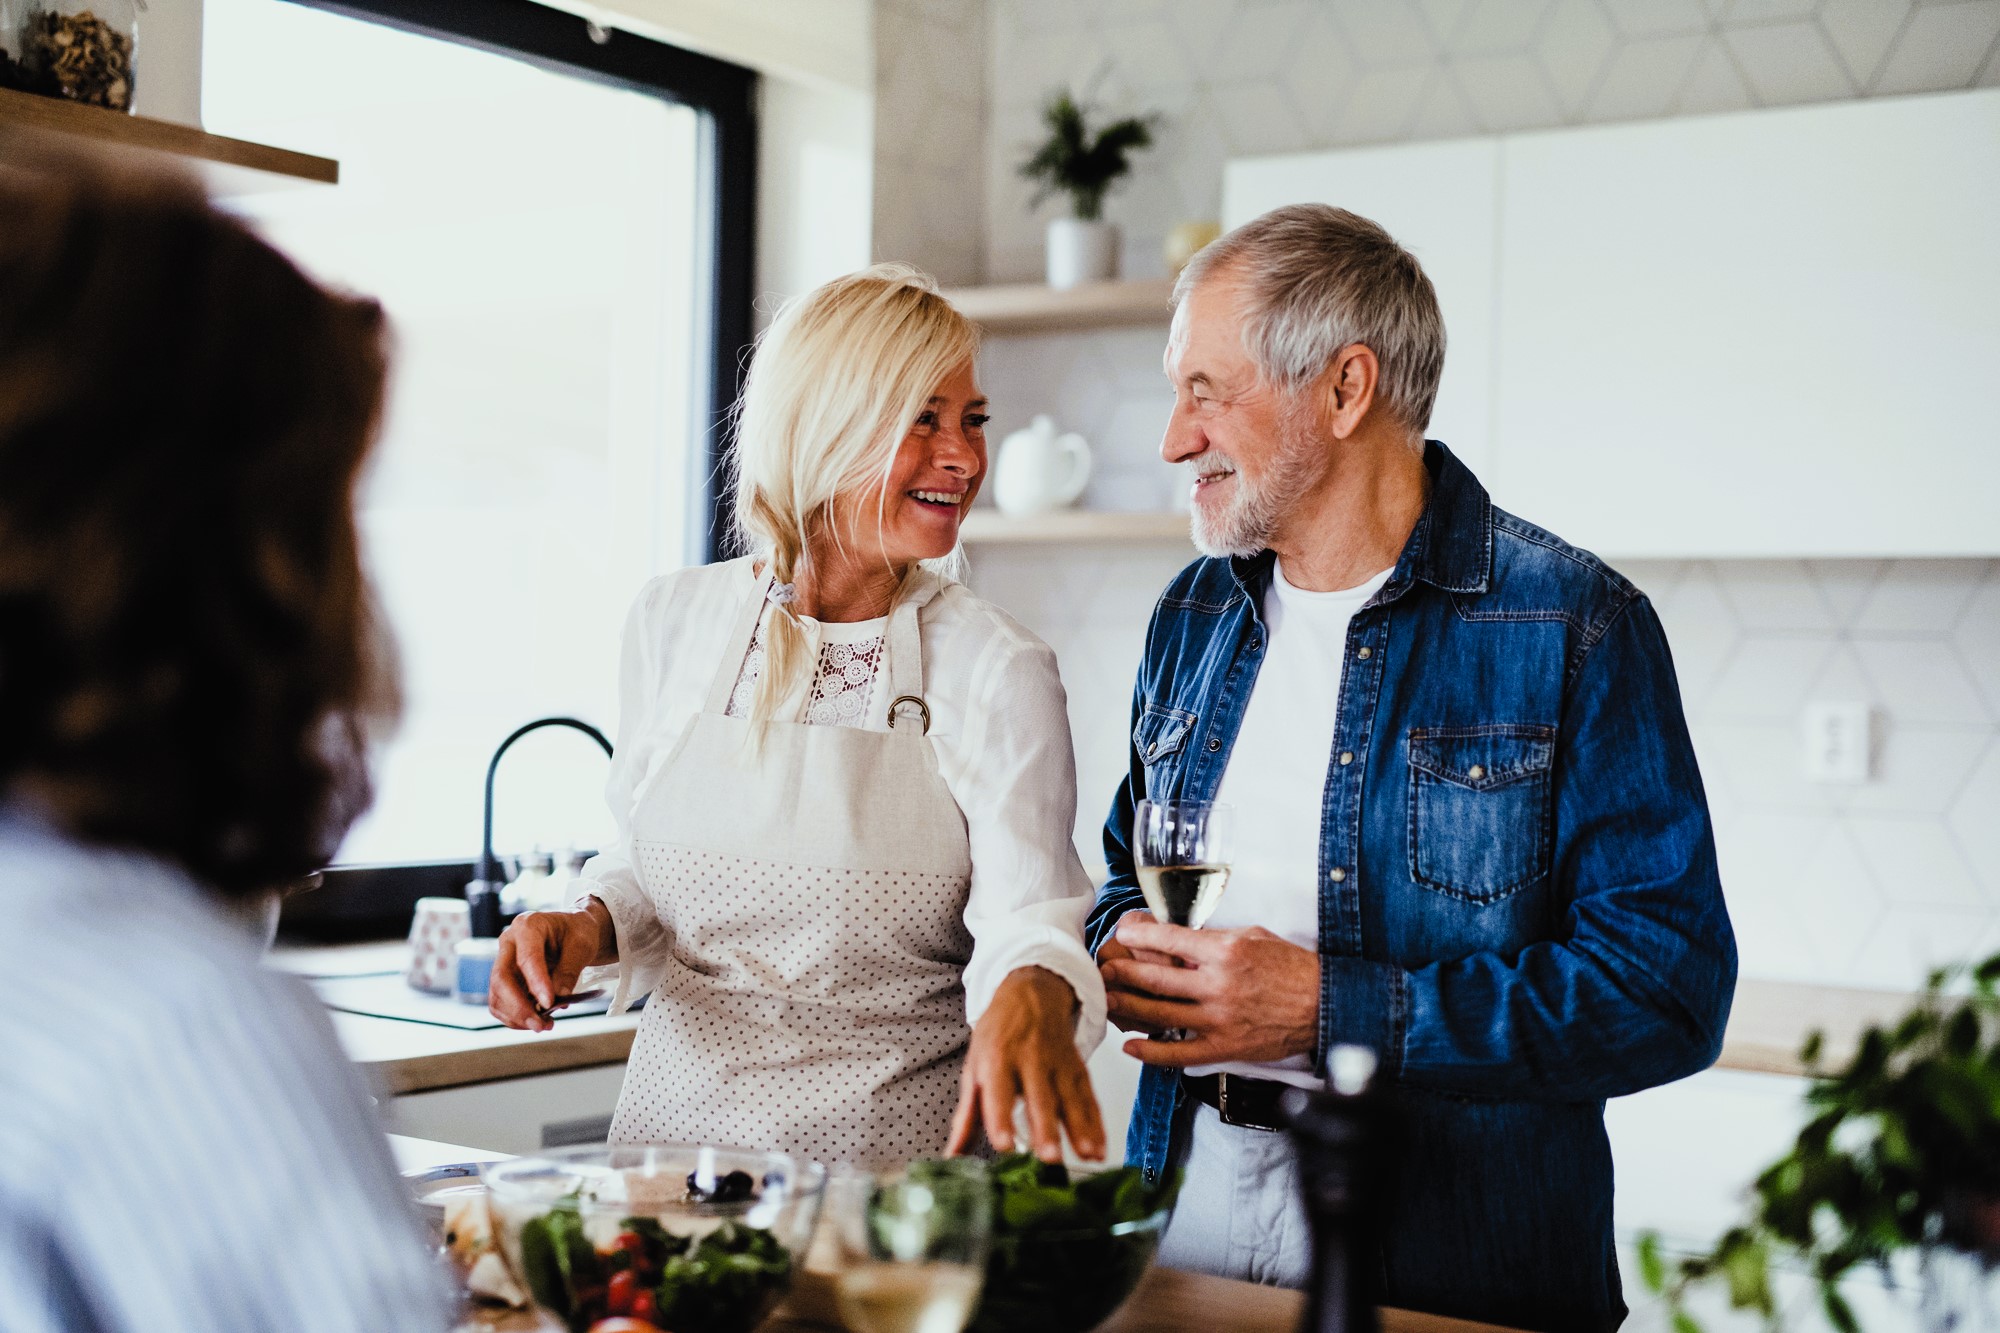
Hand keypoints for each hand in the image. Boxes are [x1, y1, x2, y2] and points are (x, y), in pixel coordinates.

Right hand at [488, 902, 611, 1032]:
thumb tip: (558, 997)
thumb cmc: (578, 933)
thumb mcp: (582, 945)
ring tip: (544, 1025)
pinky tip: (536, 1021)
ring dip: (517, 1017)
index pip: (527, 958)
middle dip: (519, 1008)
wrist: (573, 932)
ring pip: (497, 996)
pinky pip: (501, 1004)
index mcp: (528, 926)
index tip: (548, 1003)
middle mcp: (509, 943)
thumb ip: (569, 970)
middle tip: (541, 1025)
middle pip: (501, 979)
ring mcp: (504, 962)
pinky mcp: (505, 980)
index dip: (536, 983)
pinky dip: (516, 1018)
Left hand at [947, 966, 1104, 1162]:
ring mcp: (1057, 1063)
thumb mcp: (974, 1068)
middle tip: (1050, 1157)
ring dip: (1080, 1128)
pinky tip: (1100, 1148)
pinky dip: (1097, 1123)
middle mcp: (1029, 1060)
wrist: (1031, 994)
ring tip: (1087, 1155)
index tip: (1005, 1145)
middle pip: (1039, 1097)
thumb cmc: (998, 1036)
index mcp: (997, 1060)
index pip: (998, 1092)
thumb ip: (966, 1117)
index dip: (1000, 1119)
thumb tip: (952, 1157)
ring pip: (1070, 1097)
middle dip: (1046, 1128)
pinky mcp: (1077, 1067)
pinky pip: (1089, 1097)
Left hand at [1099, 916, 1319, 1068]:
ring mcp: (1219, 1020)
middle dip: (1123, 971)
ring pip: (1160, 1014)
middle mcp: (1217, 985)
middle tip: (1103, 966)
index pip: (1169, 940)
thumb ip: (1215, 939)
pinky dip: (1152, 1051)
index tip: (1123, 933)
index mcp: (1224, 952)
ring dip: (1127, 1007)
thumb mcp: (1253, 937)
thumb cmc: (1291, 969)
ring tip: (1105, 999)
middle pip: (1156, 978)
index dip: (1139, 935)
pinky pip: (1180, 1053)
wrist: (1323, 1005)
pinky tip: (1131, 1045)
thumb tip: (1180, 939)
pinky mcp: (1225, 1047)